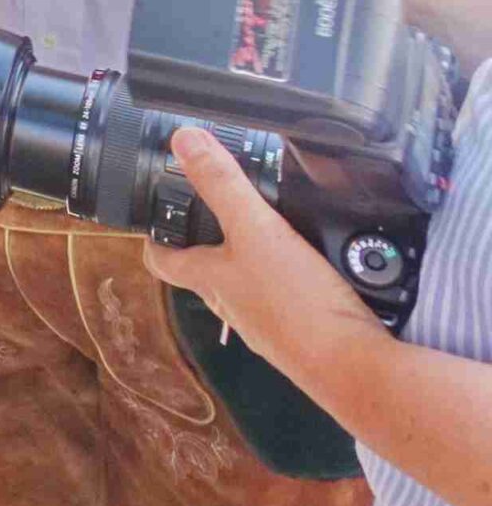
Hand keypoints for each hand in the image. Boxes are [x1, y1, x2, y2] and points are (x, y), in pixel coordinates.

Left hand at [144, 127, 377, 383]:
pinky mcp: (301, 329)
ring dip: (251, 254)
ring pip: (246, 281)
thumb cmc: (295, 301)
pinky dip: (290, 274)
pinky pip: (285, 295)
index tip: (154, 211)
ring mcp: (266, 320)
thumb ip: (222, 185)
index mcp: (207, 279)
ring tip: (268, 221)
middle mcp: (230, 303)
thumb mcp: (256, 230)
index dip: (153, 236)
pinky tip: (312, 260)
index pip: (162, 259)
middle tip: (219, 202)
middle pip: (204, 267)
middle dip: (207, 236)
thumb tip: (183, 140)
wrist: (353, 365)